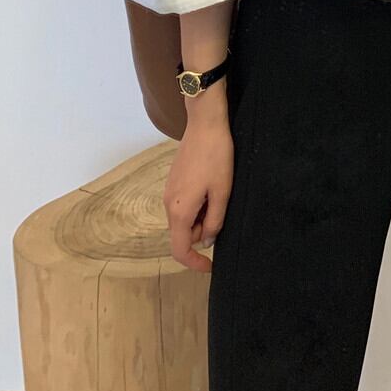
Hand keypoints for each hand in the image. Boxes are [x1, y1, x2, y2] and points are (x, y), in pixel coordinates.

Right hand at [163, 112, 232, 272]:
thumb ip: (214, 221)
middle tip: (223, 213)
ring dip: (201, 217)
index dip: (194, 263)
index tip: (211, 266)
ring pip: (183, 218)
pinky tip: (212, 187)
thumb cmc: (216, 157)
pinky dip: (197, 205)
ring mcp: (169, 191)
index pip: (179, 250)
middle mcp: (168, 204)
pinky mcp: (174, 180)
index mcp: (179, 211)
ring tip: (219, 196)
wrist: (205, 124)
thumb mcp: (222, 192)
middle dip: (202, 233)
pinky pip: (183, 204)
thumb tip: (206, 242)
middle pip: (182, 234)